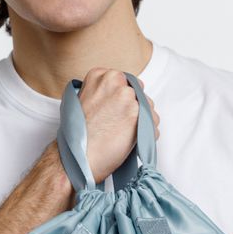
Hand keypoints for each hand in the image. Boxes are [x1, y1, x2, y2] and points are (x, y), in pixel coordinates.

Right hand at [77, 68, 159, 183]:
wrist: (79, 158)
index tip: (115, 111)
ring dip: (141, 123)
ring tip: (121, 135)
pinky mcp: (139, 116)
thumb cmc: (79, 137)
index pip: (124, 82)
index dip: (122, 100)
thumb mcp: (82, 101)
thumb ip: (102, 93)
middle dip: (133, 109)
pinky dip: (146, 136)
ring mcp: (129, 98)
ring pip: (148, 109)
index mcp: (100, 75)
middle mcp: (116, 82)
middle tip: (118, 125)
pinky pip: (153, 125)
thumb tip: (118, 97)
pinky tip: (129, 142)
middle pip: (138, 93)